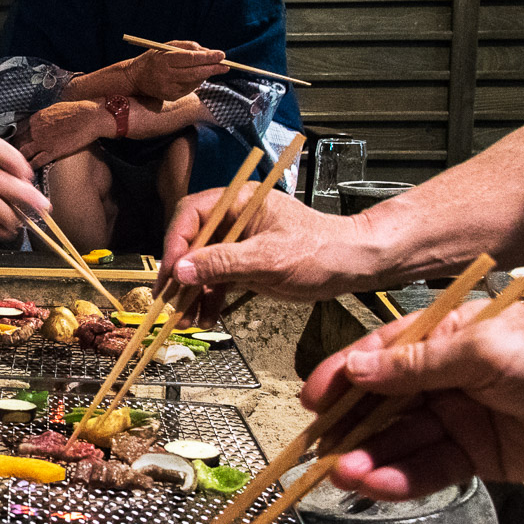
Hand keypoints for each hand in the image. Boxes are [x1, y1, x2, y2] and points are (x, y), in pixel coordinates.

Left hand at [12, 101, 110, 168]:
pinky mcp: (52, 151)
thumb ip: (46, 117)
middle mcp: (36, 129)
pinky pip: (36, 162)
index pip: (20, 129)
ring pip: (24, 152)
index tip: (18, 143)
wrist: (91, 117)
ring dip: (21, 159)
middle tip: (12, 157)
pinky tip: (29, 172)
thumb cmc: (78, 111)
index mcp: (36, 118)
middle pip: (19, 141)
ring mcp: (42, 141)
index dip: (19, 137)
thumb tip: (44, 121)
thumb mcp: (56, 109)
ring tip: (18, 166)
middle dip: (16, 148)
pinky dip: (31, 167)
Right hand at [126, 41, 225, 100]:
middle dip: (213, 69)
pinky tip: (196, 75)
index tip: (222, 55)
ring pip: (195, 82)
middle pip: (195, 73)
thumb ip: (188, 47)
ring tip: (210, 67)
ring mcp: (168, 89)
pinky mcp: (171, 97)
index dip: (208, 58)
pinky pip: (190, 88)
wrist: (136, 78)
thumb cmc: (155, 58)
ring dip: (205, 74)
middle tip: (226, 65)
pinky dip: (197, 81)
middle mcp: (165, 76)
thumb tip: (209, 52)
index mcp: (164, 60)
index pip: (190, 59)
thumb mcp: (167, 46)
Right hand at [160, 188, 382, 318]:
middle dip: (179, 275)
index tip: (170, 271)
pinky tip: (206, 317)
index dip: (175, 243)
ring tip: (186, 319)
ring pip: (201, 267)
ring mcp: (237, 245)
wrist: (353, 266)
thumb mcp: (270, 258)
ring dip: (192, 293)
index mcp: (237, 203)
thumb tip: (181, 270)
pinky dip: (209, 300)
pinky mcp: (244, 266)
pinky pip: (217, 282)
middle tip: (170, 302)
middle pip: (191, 243)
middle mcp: (232, 221)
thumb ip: (223, 263)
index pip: (192, 216)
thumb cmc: (322, 251)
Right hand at [303, 302, 523, 500]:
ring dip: (369, 458)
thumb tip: (359, 369)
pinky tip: (377, 485)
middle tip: (317, 449)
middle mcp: (446, 378)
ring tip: (342, 474)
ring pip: (401, 441)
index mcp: (444, 337)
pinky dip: (401, 479)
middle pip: (383, 403)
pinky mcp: (476, 456)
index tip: (313, 399)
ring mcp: (459, 418)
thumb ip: (419, 365)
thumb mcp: (484, 351)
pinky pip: (430, 469)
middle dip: (349, 426)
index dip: (343, 376)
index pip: (380, 356)